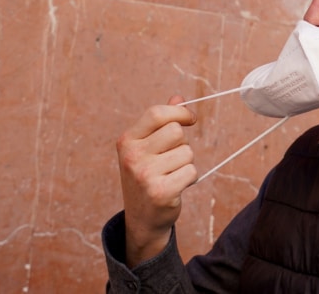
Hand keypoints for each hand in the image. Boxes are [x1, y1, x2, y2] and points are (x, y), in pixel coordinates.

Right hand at [116, 95, 197, 266]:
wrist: (142, 220)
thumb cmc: (148, 176)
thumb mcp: (147, 147)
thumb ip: (161, 122)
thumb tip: (178, 97)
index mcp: (127, 141)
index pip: (157, 113)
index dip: (179, 112)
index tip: (190, 119)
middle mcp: (132, 156)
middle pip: (177, 132)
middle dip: (182, 144)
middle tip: (171, 160)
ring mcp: (144, 175)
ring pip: (187, 152)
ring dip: (186, 163)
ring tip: (170, 176)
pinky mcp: (160, 192)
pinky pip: (191, 171)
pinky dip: (189, 179)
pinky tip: (175, 188)